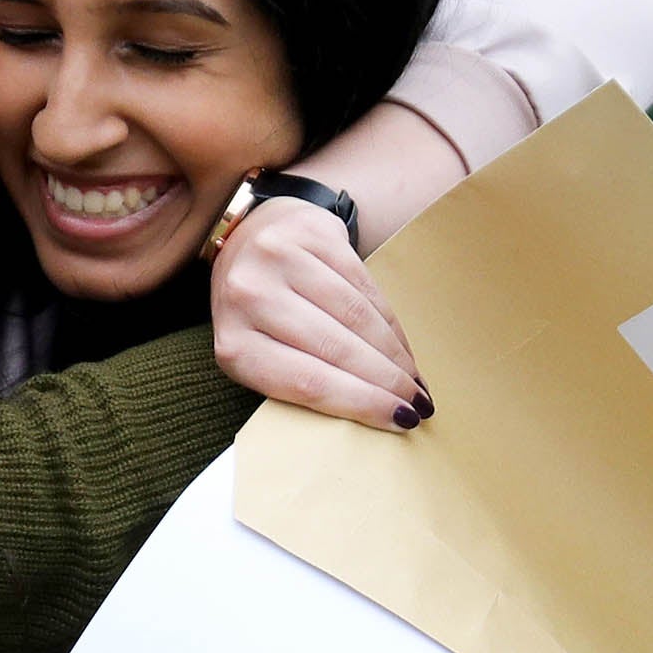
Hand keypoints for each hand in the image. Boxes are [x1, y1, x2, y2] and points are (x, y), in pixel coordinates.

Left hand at [209, 197, 431, 430]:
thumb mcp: (261, 352)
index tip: (398, 420)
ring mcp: (278, 258)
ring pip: (356, 316)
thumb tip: (370, 414)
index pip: (306, 382)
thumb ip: (297, 380)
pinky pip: (363, 284)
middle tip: (419, 405)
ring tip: (415, 380)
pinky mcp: (309, 232)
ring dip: (394, 355)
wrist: (248, 237)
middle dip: (386, 382)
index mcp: (233, 343)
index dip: (360, 403)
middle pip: (335, 349)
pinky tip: (402, 346)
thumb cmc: (257, 311)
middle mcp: (248, 295)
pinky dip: (389, 322)